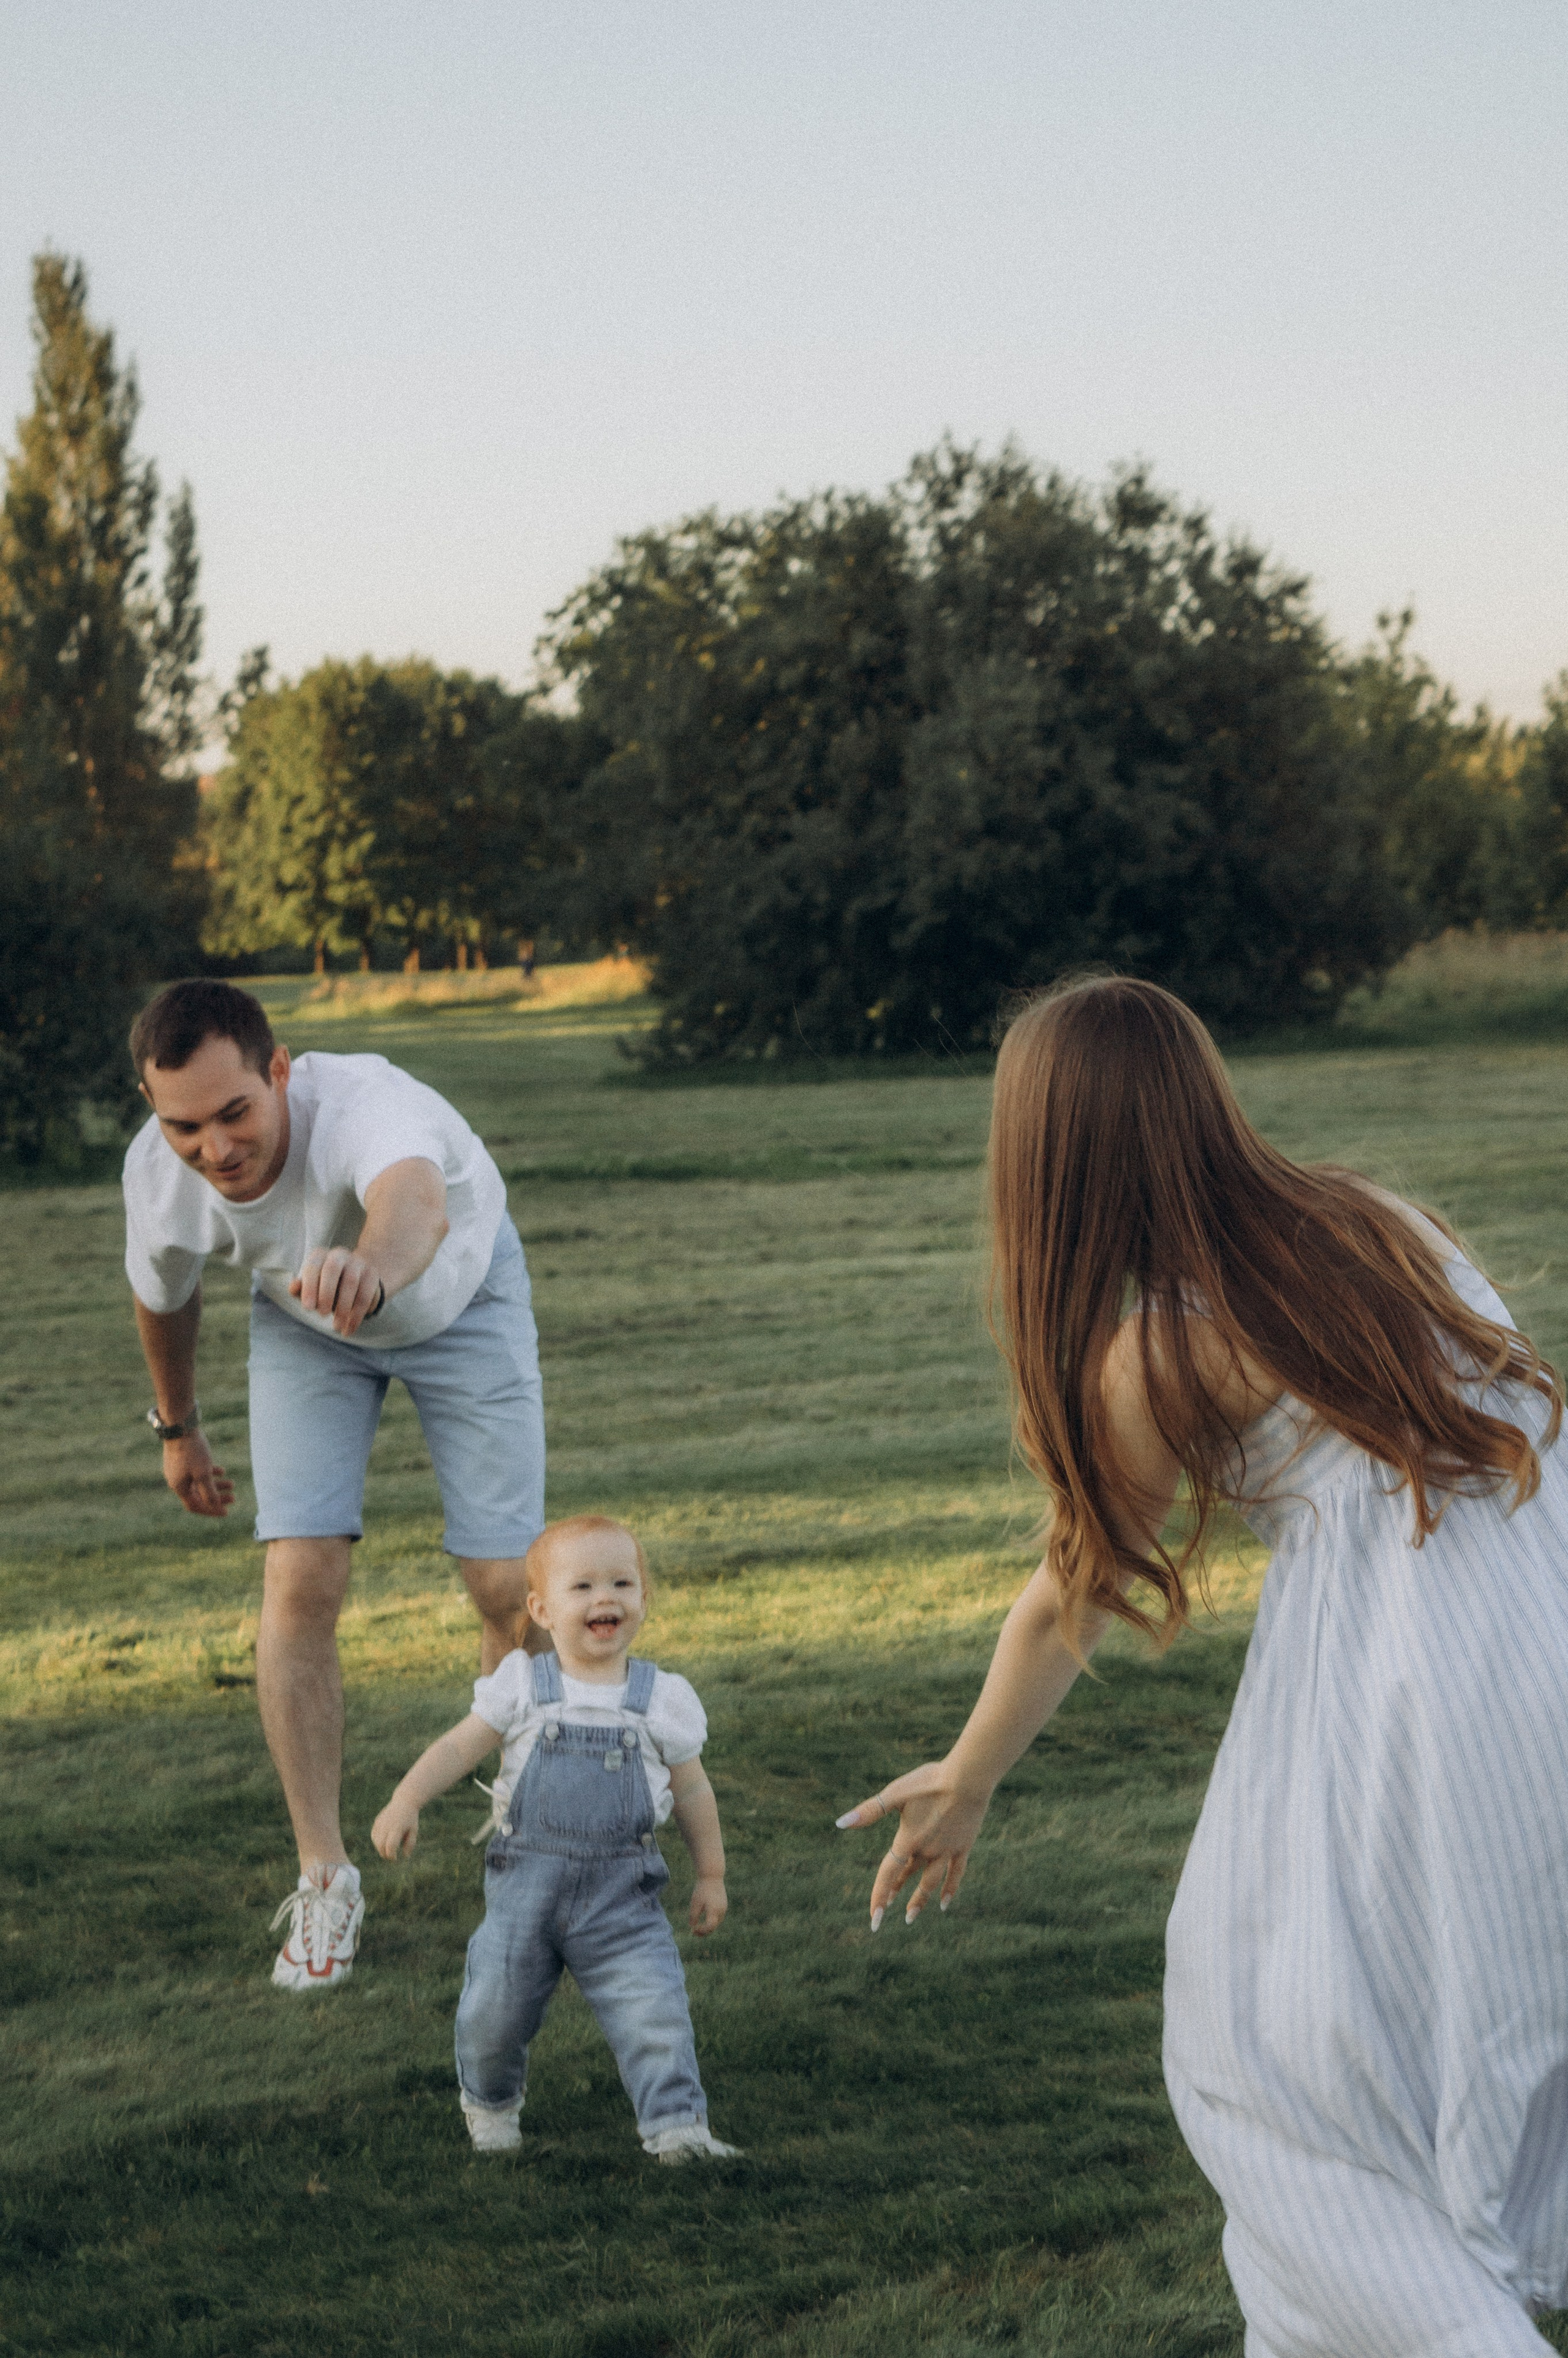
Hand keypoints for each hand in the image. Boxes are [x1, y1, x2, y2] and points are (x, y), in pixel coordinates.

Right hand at [163, 1431, 234, 1518]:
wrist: (180, 1426)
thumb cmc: (192, 1451)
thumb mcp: (203, 1473)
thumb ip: (209, 1491)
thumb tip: (214, 1505)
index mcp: (179, 1487)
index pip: (195, 1506)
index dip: (211, 1510)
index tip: (226, 1512)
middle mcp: (176, 1481)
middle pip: (198, 1495)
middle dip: (217, 1498)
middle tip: (233, 1498)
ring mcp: (178, 1469)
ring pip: (199, 1483)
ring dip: (216, 1485)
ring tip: (232, 1484)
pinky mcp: (182, 1459)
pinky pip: (197, 1471)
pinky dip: (209, 1473)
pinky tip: (222, 1471)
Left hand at [290, 1247, 382, 1336]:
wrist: (358, 1276)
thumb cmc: (327, 1284)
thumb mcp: (312, 1285)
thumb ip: (301, 1288)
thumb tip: (293, 1288)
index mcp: (320, 1256)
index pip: (313, 1267)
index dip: (309, 1287)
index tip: (307, 1308)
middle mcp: (339, 1255)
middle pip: (332, 1269)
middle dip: (326, 1293)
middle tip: (321, 1314)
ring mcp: (358, 1263)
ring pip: (351, 1282)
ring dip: (342, 1307)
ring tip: (336, 1326)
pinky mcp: (372, 1275)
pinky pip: (365, 1295)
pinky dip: (357, 1314)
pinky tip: (349, 1328)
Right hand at [372, 1795, 418, 1859]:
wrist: (404, 1802)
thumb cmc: (410, 1819)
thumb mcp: (414, 1831)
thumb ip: (410, 1844)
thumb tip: (405, 1856)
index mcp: (397, 1828)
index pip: (390, 1846)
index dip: (391, 1855)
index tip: (395, 1858)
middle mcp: (387, 1825)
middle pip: (380, 1845)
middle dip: (385, 1854)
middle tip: (391, 1857)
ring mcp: (380, 1822)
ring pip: (376, 1841)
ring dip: (380, 1848)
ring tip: (388, 1850)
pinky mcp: (377, 1821)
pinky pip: (374, 1835)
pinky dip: (377, 1841)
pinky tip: (383, 1843)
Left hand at [689, 1875, 726, 1936]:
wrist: (712, 1876)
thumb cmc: (701, 1889)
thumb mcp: (695, 1903)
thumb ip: (693, 1916)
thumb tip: (692, 1927)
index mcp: (714, 1910)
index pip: (709, 1927)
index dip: (701, 1931)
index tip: (693, 1930)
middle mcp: (721, 1911)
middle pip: (713, 1927)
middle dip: (704, 1931)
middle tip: (694, 1932)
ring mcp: (724, 1908)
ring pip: (717, 1923)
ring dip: (708, 1927)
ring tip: (698, 1927)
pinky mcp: (724, 1905)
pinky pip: (718, 1917)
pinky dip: (712, 1920)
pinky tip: (704, 1919)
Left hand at [836, 1758, 993, 1928]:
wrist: (967, 1778)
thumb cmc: (929, 1782)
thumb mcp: (895, 1793)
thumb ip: (869, 1811)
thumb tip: (840, 1823)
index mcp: (908, 1839)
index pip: (888, 1875)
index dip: (879, 1896)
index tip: (874, 1919)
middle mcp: (927, 1850)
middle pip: (908, 1876)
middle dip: (898, 1892)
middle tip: (889, 1907)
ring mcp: (946, 1850)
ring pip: (931, 1881)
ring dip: (921, 1899)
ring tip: (911, 1915)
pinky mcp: (963, 1846)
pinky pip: (956, 1873)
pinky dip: (950, 1889)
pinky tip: (944, 1903)